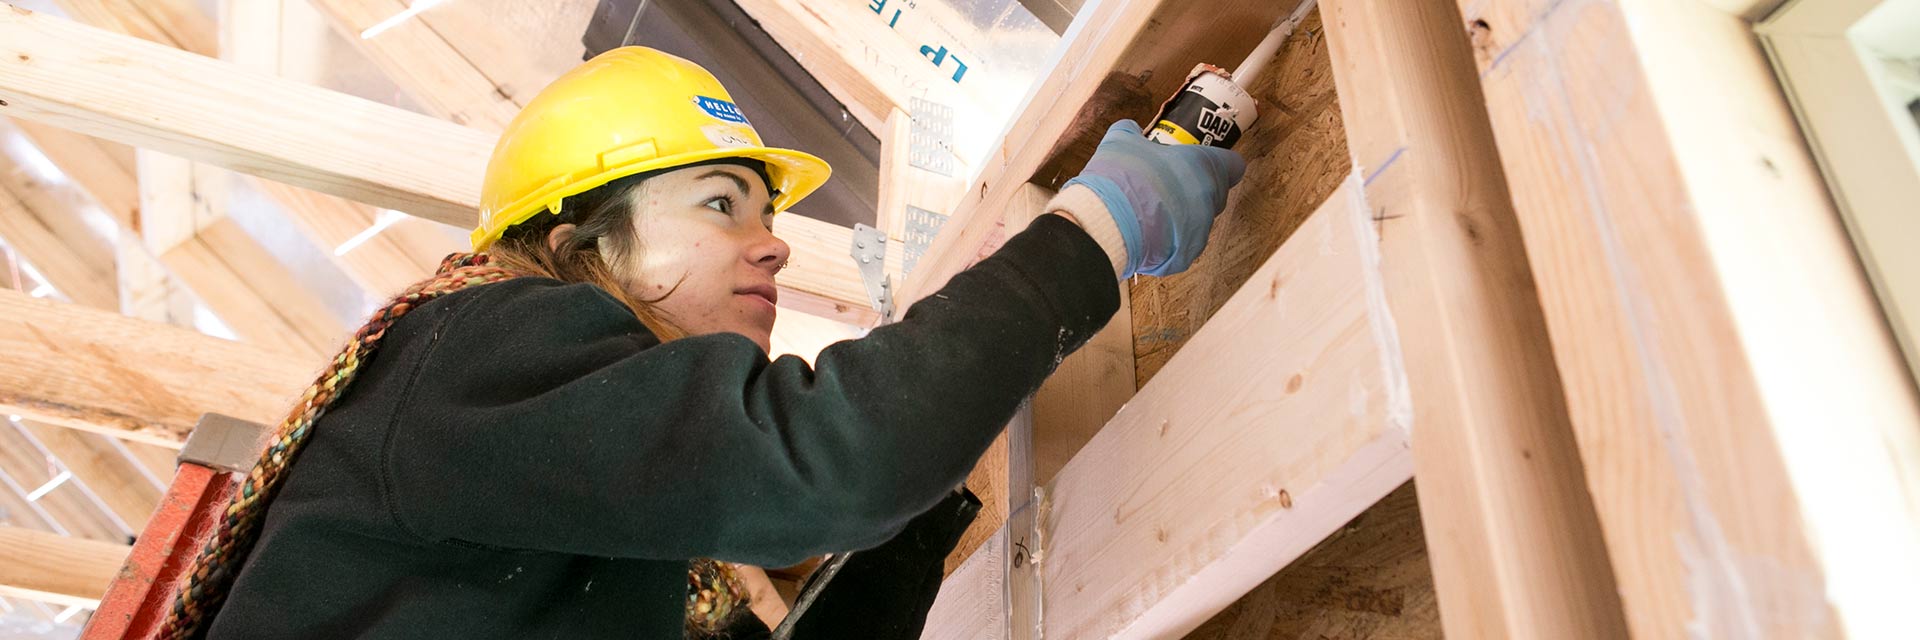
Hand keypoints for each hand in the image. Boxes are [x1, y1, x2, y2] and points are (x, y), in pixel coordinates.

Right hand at [1061, 120, 1246, 276]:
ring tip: (1149, 212)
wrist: (1107, 222)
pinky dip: (1166, 241)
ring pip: (1198, 222)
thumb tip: (1130, 129)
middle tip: (1165, 185)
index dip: (1218, 163)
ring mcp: (1200, 232)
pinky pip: (1181, 246)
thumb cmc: (1122, 177)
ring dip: (1180, 217)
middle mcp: (1209, 200)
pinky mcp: (1185, 256)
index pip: (1233, 165)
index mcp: (1204, 167)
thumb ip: (1132, 132)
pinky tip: (1144, 233)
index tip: (1200, 163)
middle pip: (1214, 195)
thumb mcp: (1120, 141)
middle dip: (1194, 190)